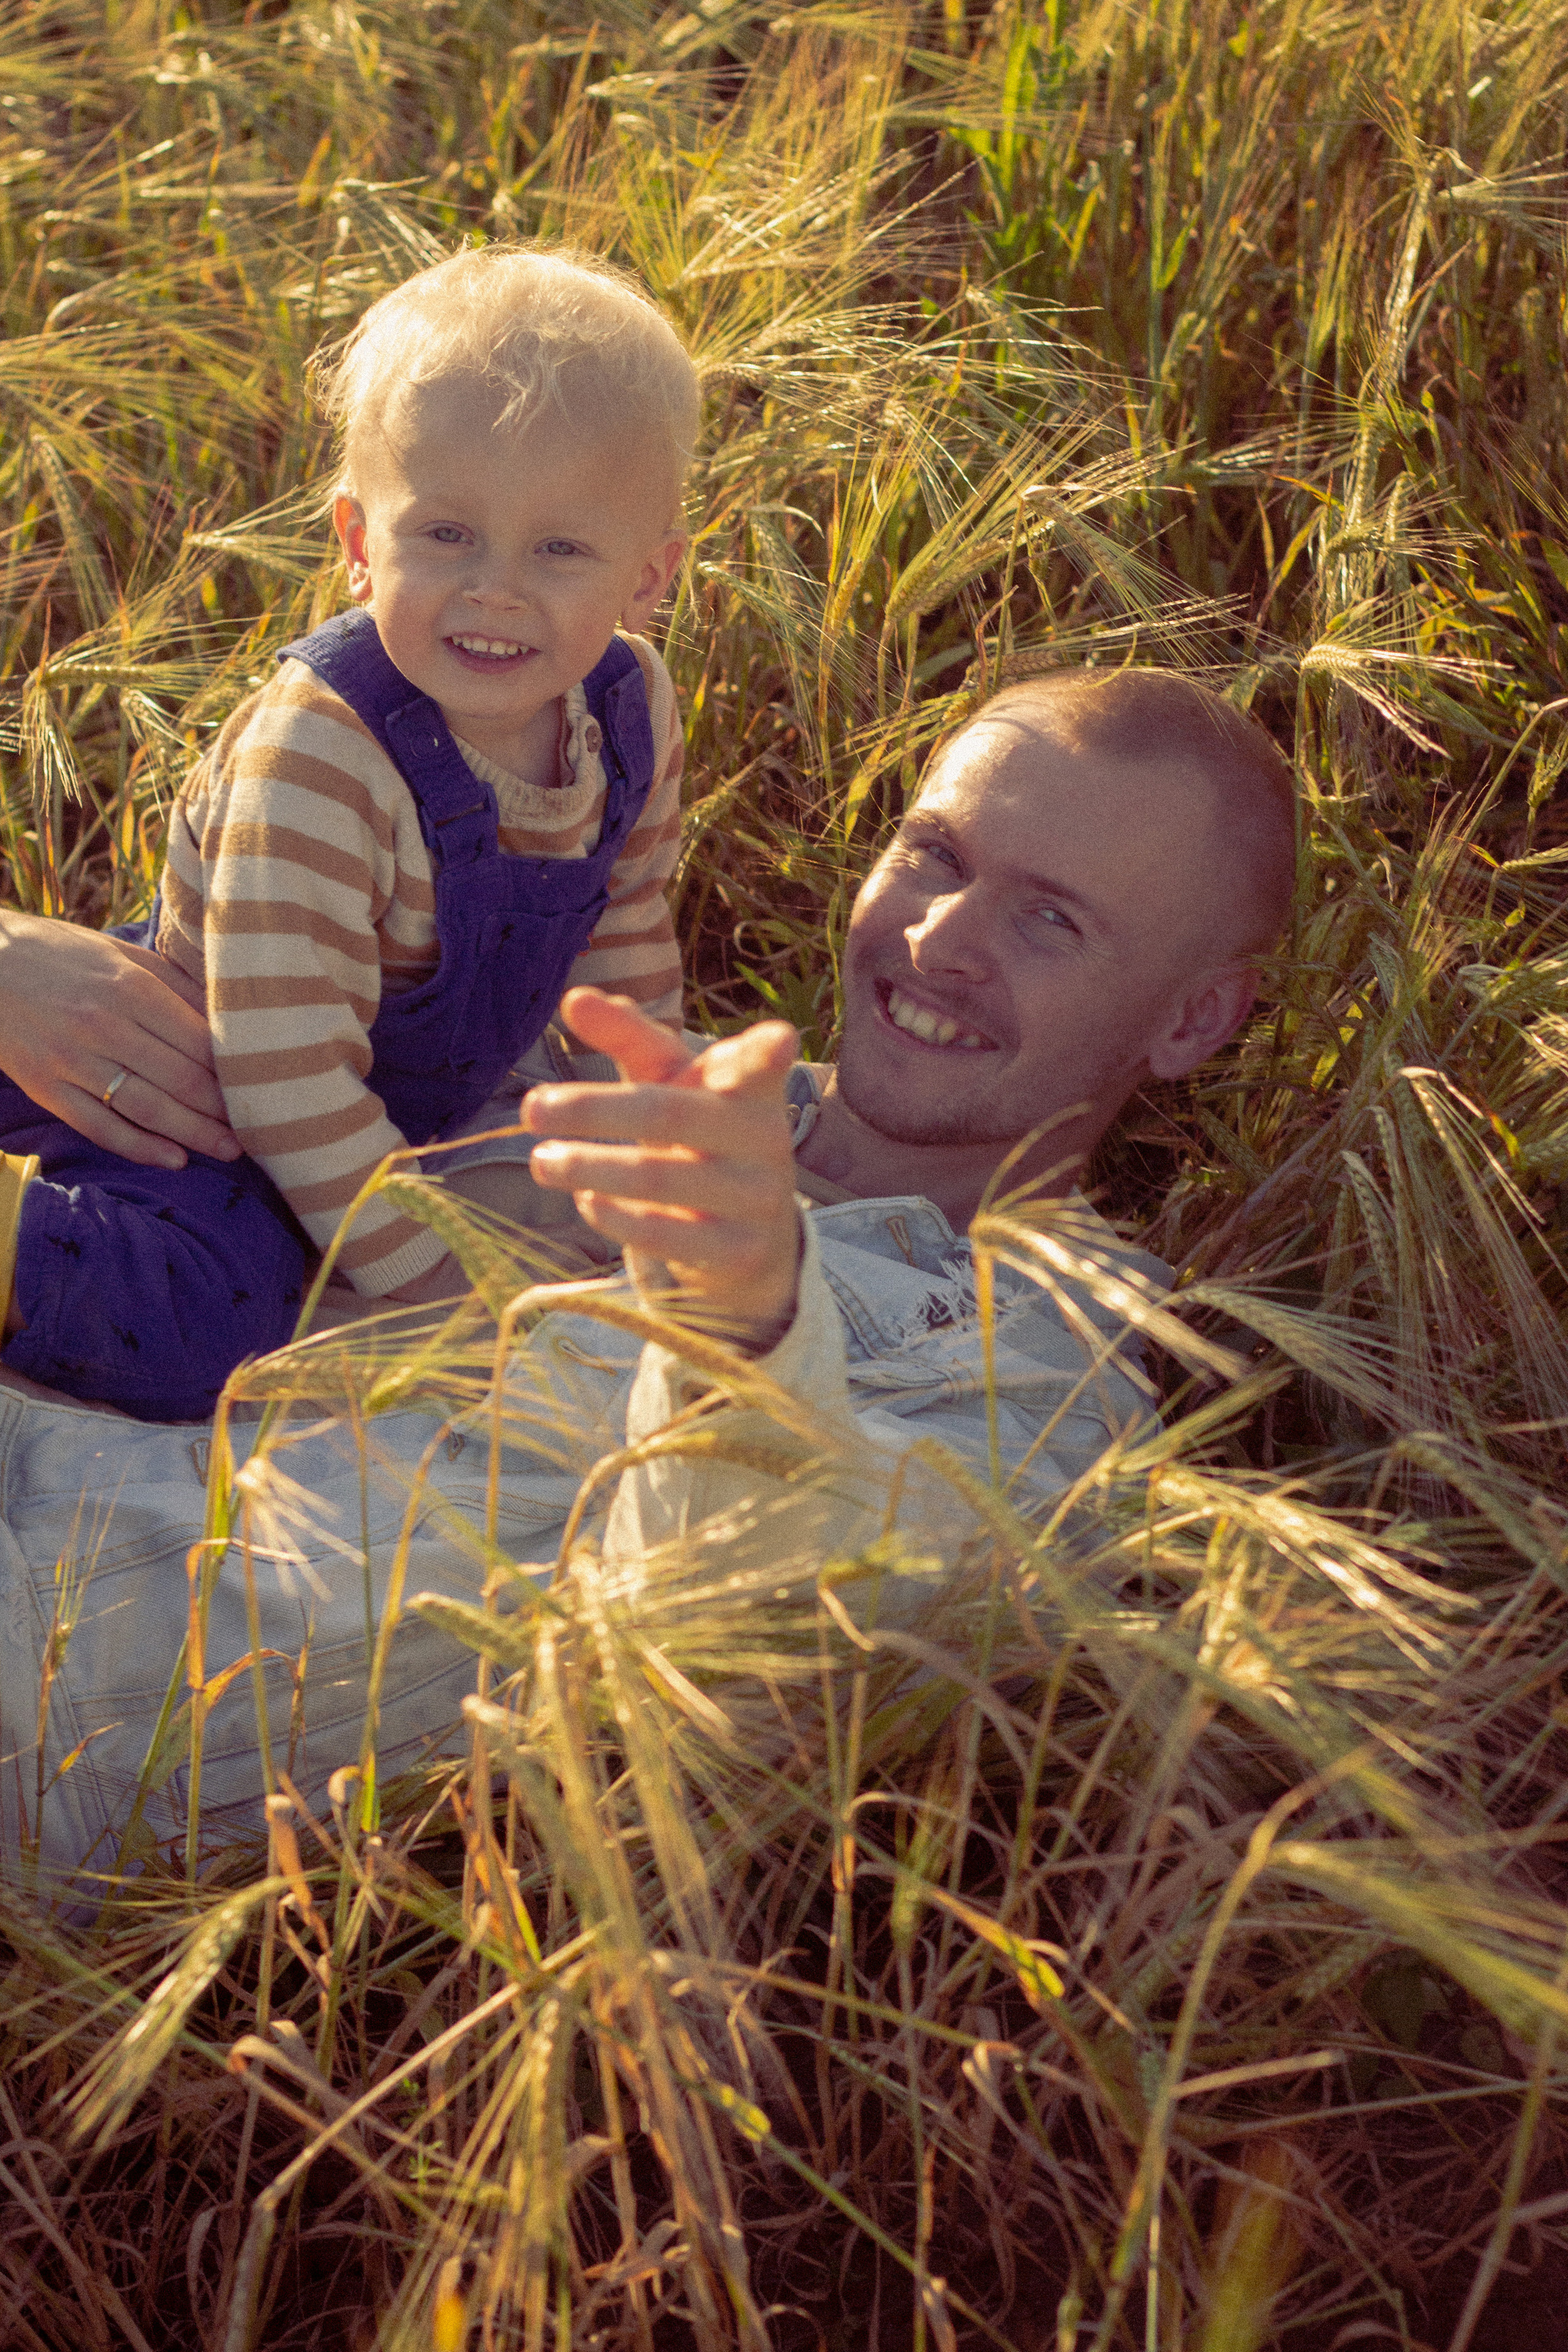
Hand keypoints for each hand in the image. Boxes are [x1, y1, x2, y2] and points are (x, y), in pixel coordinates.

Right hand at [0, 911, 240, 1166]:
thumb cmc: (60, 954)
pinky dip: (139, 1148)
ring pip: (146, 1109)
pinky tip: (173, 1160)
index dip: (234, 1071)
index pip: (199, 1041)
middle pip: (180, 1080)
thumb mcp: (120, 953)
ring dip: (193, 1135)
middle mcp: (103, 1025)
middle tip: (259, 1129)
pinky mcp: (46, 1087)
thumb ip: (174, 984)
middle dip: (223, 1111)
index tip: (262, 1087)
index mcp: (129, 987)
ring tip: (228, 1150)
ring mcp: (72, 1060)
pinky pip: (99, 1127)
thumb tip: (227, 1016)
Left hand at [523, 988, 800, 1346]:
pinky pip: (667, 1235)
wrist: (750, 1238)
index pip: (759, 1065)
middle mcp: (764, 1138)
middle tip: (531, 1107)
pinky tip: (586, 1201)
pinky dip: (617, 1217)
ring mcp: (758, 1198)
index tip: (780, 1041)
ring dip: (589, 1167)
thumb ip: (629, 1037)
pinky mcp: (740, 1252)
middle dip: (593, 1109)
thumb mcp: (672, 1084)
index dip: (768, 1052)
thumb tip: (575, 998)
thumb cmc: (699, 1139)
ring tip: (540, 1161)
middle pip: (669, 1114)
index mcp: (751, 1088)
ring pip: (659, 1179)